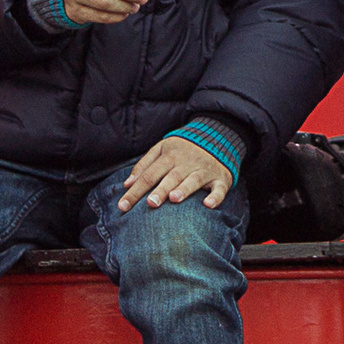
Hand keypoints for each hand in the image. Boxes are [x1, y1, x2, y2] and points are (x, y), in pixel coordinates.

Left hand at [117, 134, 233, 210]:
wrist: (216, 136)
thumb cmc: (182, 150)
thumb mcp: (161, 149)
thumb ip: (144, 165)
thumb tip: (126, 184)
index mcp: (170, 156)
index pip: (149, 175)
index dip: (135, 191)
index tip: (122, 206)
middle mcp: (187, 163)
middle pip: (171, 177)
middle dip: (160, 190)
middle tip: (150, 203)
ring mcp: (204, 170)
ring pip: (193, 180)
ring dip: (184, 189)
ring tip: (174, 199)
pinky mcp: (220, 179)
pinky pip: (219, 189)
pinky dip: (215, 197)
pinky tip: (208, 205)